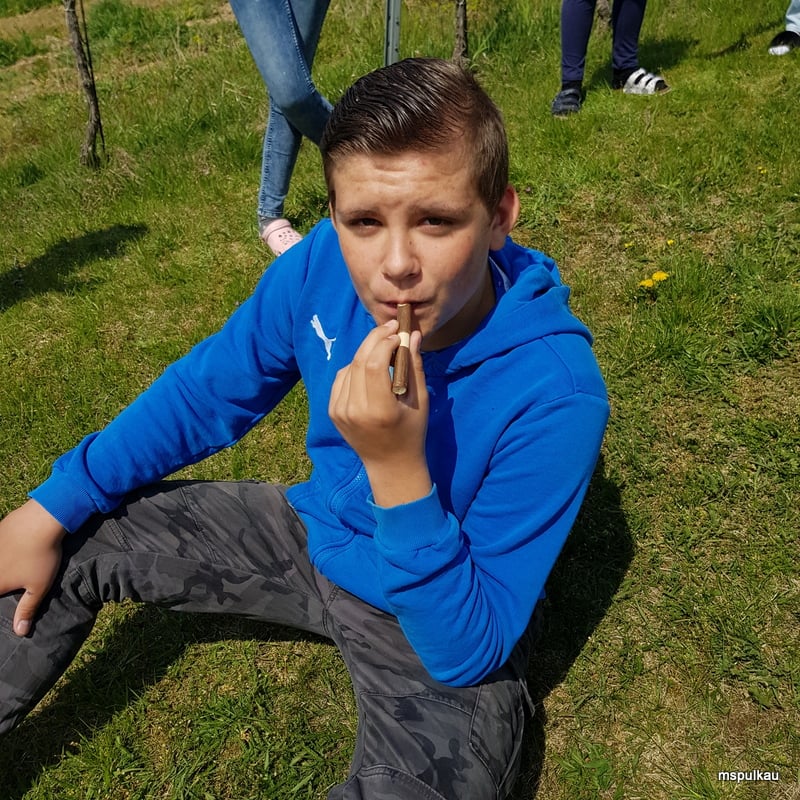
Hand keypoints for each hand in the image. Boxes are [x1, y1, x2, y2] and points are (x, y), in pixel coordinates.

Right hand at [0, 499, 64, 635]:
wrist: (42, 518)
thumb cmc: (41, 555)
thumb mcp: (39, 586)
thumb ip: (27, 609)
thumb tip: (20, 633)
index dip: (0, 599)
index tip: (6, 595)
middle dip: (3, 583)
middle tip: (8, 584)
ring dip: (3, 567)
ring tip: (10, 568)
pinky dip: (2, 551)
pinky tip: (9, 552)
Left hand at [329, 321, 431, 505]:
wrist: (389, 464)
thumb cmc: (411, 432)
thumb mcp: (419, 400)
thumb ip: (414, 366)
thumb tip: (413, 335)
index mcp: (379, 410)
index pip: (373, 364)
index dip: (384, 343)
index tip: (399, 334)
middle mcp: (355, 410)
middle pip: (359, 361)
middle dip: (375, 339)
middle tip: (391, 327)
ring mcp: (340, 411)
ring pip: (349, 367)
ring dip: (366, 351)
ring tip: (383, 345)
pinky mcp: (333, 411)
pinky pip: (342, 378)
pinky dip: (355, 366)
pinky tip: (369, 366)